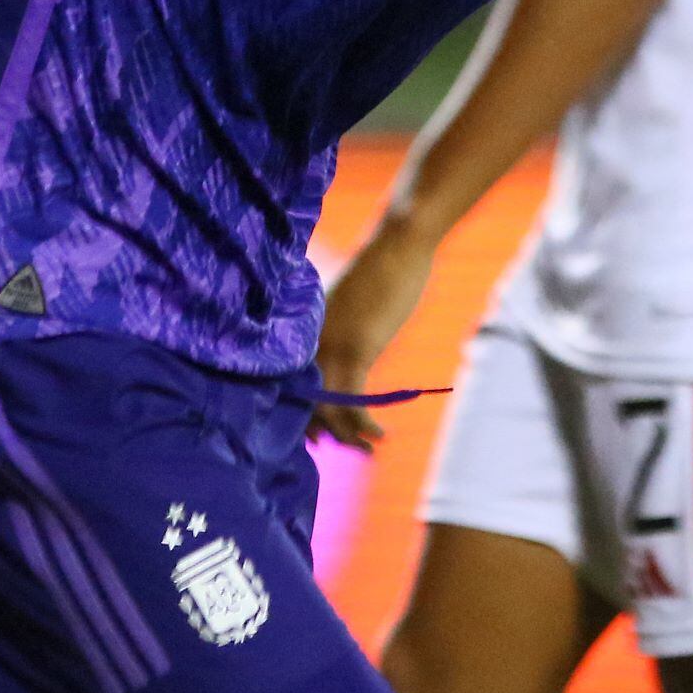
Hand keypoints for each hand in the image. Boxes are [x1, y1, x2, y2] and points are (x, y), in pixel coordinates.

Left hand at [307, 222, 437, 449]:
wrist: (399, 243)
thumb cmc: (382, 267)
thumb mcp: (352, 303)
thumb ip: (343, 329)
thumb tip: (349, 352)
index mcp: (307, 330)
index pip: (293, 383)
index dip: (301, 414)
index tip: (315, 438)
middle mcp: (310, 340)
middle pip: (304, 400)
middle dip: (321, 431)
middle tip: (343, 448)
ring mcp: (330, 345)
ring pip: (327, 406)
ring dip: (348, 435)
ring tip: (367, 449)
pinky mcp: (356, 348)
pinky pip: (353, 399)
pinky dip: (363, 424)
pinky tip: (380, 434)